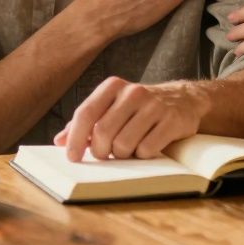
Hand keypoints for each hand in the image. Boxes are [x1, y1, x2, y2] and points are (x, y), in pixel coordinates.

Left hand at [55, 77, 204, 161]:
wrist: (183, 100)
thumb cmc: (139, 108)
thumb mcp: (112, 106)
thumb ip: (87, 122)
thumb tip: (60, 141)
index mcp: (113, 86)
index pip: (85, 113)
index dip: (75, 139)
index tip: (73, 157)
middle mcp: (133, 92)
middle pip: (103, 133)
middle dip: (101, 152)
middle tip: (106, 155)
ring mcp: (154, 106)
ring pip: (124, 144)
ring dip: (123, 155)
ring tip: (129, 148)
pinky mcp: (171, 120)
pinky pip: (146, 149)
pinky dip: (142, 155)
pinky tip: (146, 147)